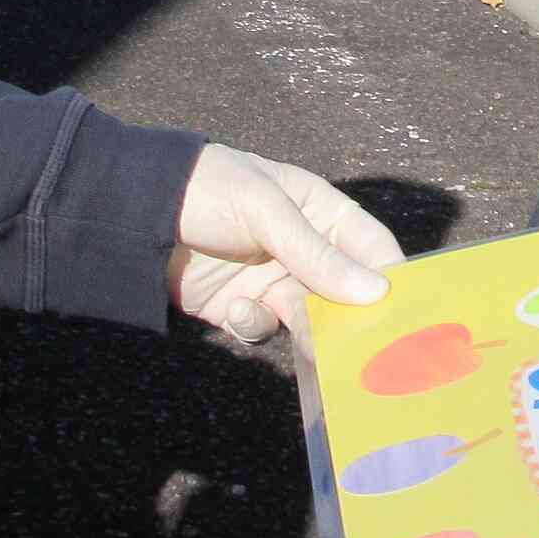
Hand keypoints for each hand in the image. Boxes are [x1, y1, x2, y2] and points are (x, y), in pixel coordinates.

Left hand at [168, 146, 397, 342]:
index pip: (371, 246)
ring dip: (309, 333)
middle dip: (351, 317)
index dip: (390, 276)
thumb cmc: (208, 190)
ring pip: (310, 319)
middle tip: (364, 347)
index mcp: (318, 211)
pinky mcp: (240, 307)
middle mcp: (303, 249)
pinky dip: (255, 327)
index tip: (406, 312)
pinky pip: (265, 329)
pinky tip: (234, 312)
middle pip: (345, 292)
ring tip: (305, 343)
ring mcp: (271, 280)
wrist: (133, 212)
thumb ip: (316, 253)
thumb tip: (376, 292)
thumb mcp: (265, 211)